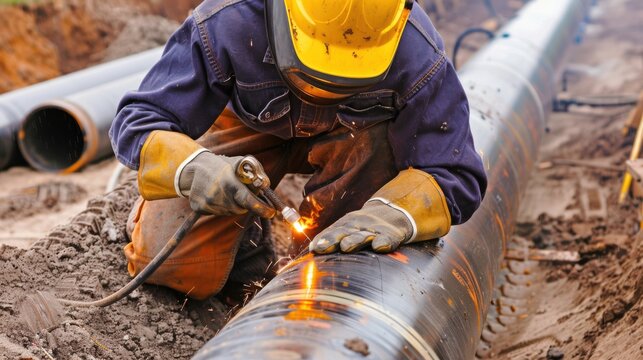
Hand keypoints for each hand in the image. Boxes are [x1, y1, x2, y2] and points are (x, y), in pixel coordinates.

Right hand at [179, 152, 275, 217]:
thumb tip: (267, 186)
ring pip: (229, 212)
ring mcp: (207, 203)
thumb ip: (257, 172)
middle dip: (245, 203)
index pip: (248, 200)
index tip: (272, 213)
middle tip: (240, 192)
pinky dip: (221, 206)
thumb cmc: (223, 165)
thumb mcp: (241, 162)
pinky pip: (217, 212)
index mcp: (229, 182)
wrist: (194, 167)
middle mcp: (217, 194)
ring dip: (233, 204)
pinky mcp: (199, 208)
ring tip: (225, 190)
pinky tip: (216, 195)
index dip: (261, 209)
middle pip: (240, 209)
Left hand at [309, 169, 451, 253]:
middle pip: (344, 232)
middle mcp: (360, 226)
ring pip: (364, 236)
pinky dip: (385, 242)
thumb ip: (334, 238)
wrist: (399, 210)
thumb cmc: (368, 225)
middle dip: (333, 239)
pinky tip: (380, 247)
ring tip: (346, 246)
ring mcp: (377, 229)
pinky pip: (390, 239)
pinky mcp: (394, 234)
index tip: (314, 249)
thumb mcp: (351, 228)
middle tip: (323, 248)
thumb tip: (310, 251)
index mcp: (348, 224)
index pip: (333, 231)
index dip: (324, 239)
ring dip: (354, 240)